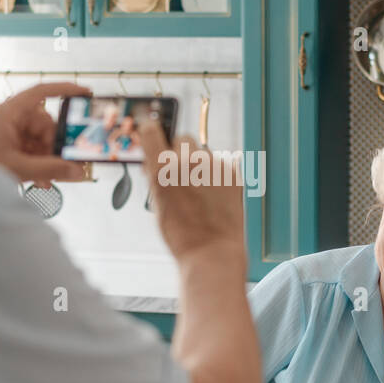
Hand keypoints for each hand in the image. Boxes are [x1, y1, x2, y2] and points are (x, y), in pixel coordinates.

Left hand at [0, 82, 91, 186]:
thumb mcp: (18, 168)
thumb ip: (50, 169)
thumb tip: (76, 170)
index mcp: (7, 112)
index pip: (40, 92)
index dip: (64, 90)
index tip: (84, 93)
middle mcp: (7, 117)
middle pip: (43, 123)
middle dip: (52, 145)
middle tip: (60, 163)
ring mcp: (6, 130)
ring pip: (38, 139)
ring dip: (45, 158)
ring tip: (46, 177)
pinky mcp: (4, 143)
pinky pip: (29, 148)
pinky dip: (36, 162)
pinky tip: (39, 179)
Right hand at [136, 121, 244, 261]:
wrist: (212, 251)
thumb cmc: (181, 234)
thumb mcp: (157, 204)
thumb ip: (156, 177)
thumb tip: (155, 161)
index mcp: (162, 169)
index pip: (151, 131)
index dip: (151, 134)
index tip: (152, 138)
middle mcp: (188, 161)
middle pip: (181, 139)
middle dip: (178, 152)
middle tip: (178, 173)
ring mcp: (213, 165)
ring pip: (202, 152)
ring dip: (198, 164)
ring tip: (199, 193)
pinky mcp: (232, 173)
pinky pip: (219, 165)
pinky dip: (215, 176)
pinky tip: (213, 197)